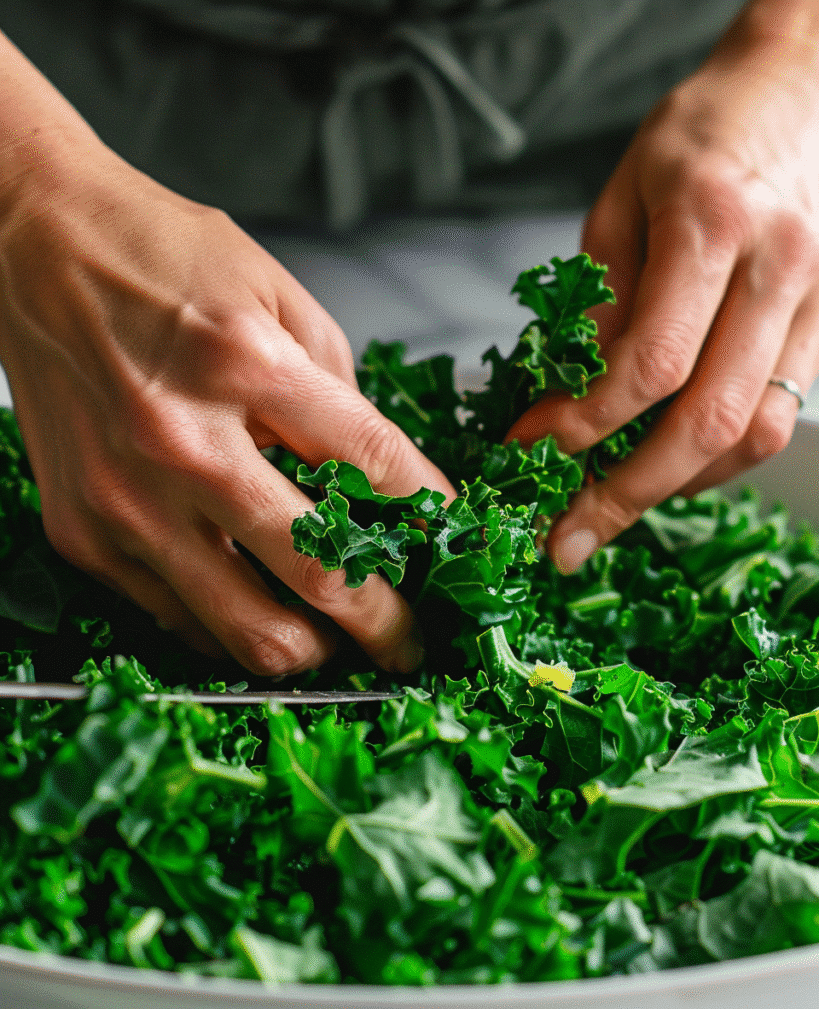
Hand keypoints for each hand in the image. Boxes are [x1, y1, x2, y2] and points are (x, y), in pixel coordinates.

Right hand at [0, 137, 455, 673]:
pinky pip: (178, 616)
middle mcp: (181, 443)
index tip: (452, 541)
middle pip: (318, 576)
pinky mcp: (84, 532)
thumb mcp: (275, 291)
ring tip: (336, 639)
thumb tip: (373, 477)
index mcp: (243, 364)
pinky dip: (230, 623)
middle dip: (385, 625)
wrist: (30, 244)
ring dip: (312, 650)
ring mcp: (126, 500)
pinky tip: (256, 604)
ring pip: (246, 630)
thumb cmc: (154, 256)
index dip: (430, 513)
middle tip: (408, 640)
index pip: (374, 463)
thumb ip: (335, 389)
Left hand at [507, 2, 818, 571]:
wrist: (796, 92)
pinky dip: (714, 462)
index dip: (583, 425)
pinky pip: (776, 420)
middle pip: (707, 421)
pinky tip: (664, 471)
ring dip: (674, 488)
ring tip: (608, 513)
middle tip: (565, 540)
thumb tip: (569, 400)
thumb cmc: (695, 139)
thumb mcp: (619, 203)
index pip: (650, 363)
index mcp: (711, 226)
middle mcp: (776, 272)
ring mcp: (814, 305)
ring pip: (753, 435)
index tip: (526, 452)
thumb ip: (599, 301)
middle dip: (626, 495)